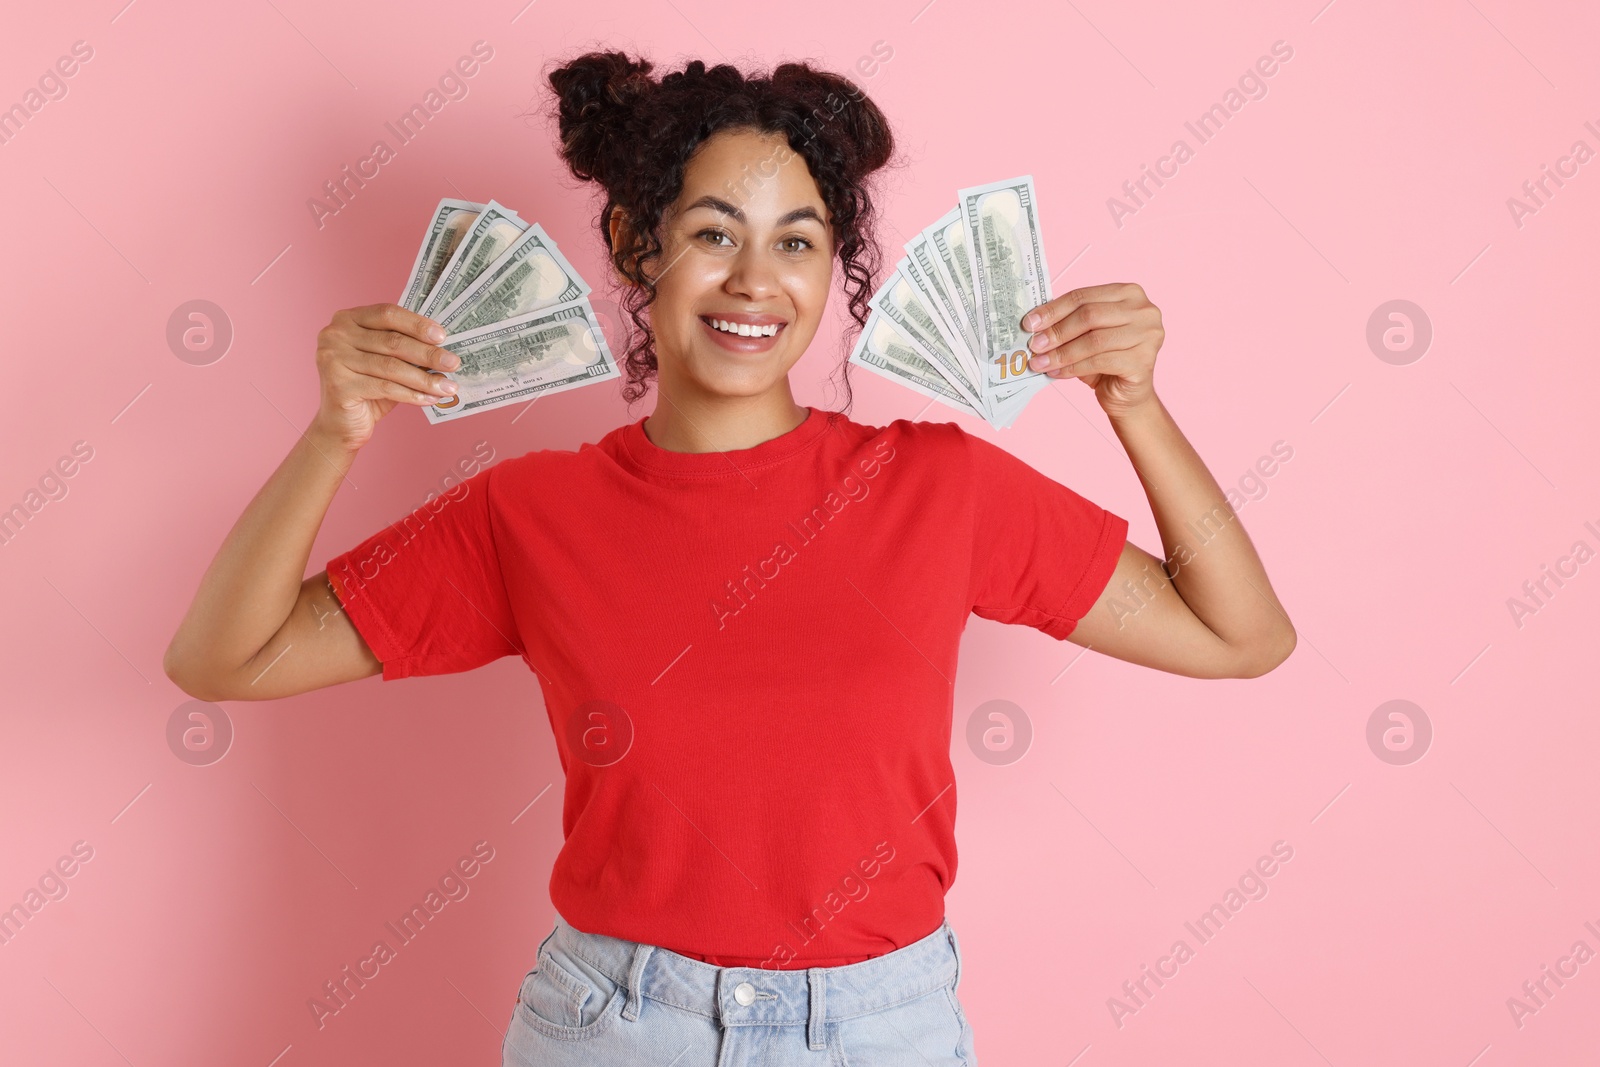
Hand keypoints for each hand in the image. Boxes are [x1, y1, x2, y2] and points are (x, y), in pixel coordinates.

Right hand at [307, 303, 461, 451]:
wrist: (341, 423)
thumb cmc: (367, 388)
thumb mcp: (385, 362)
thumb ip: (404, 349)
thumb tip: (444, 348)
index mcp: (347, 319)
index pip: (387, 314)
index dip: (416, 324)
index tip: (442, 336)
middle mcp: (335, 335)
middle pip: (392, 341)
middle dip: (428, 354)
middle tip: (453, 363)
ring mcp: (333, 359)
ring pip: (391, 366)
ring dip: (425, 378)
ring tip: (448, 387)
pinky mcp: (338, 385)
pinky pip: (385, 387)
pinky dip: (412, 394)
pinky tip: (430, 399)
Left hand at [1021, 282, 1162, 419]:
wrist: (1127, 394)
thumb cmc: (1106, 360)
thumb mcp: (1085, 335)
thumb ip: (1067, 323)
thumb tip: (1034, 323)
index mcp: (1129, 293)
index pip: (1083, 296)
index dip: (1053, 309)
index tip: (1030, 323)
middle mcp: (1144, 310)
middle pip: (1089, 315)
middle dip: (1056, 332)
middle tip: (1034, 345)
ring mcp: (1148, 334)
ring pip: (1094, 340)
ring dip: (1061, 353)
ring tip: (1040, 363)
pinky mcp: (1144, 360)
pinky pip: (1100, 361)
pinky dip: (1074, 367)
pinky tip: (1057, 372)